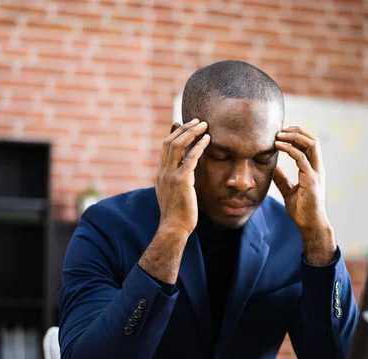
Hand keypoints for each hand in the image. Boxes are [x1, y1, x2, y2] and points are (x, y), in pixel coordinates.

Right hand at [155, 118, 209, 236]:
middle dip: (184, 128)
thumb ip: (176, 181)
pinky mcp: (181, 180)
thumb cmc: (177, 215)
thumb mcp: (173, 194)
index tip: (186, 125)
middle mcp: (162, 171)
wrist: (173, 228)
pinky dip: (199, 146)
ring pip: (178, 145)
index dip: (176, 133)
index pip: (165, 147)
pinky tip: (208, 139)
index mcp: (160, 174)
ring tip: (204, 124)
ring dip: (191, 132)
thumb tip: (184, 174)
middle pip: (170, 141)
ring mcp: (170, 175)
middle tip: (197, 120)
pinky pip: (190, 158)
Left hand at [273, 126, 336, 265]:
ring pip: (311, 144)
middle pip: (312, 140)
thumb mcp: (288, 191)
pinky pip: (301, 158)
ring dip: (294, 136)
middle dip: (296, 131)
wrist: (310, 225)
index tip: (281, 132)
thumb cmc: (301, 210)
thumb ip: (282, 179)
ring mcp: (316, 172)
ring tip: (278, 134)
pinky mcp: (311, 179)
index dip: (297, 136)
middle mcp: (317, 168)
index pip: (309, 145)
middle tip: (279, 129)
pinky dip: (289, 148)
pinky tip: (277, 146)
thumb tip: (272, 168)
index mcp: (313, 169)